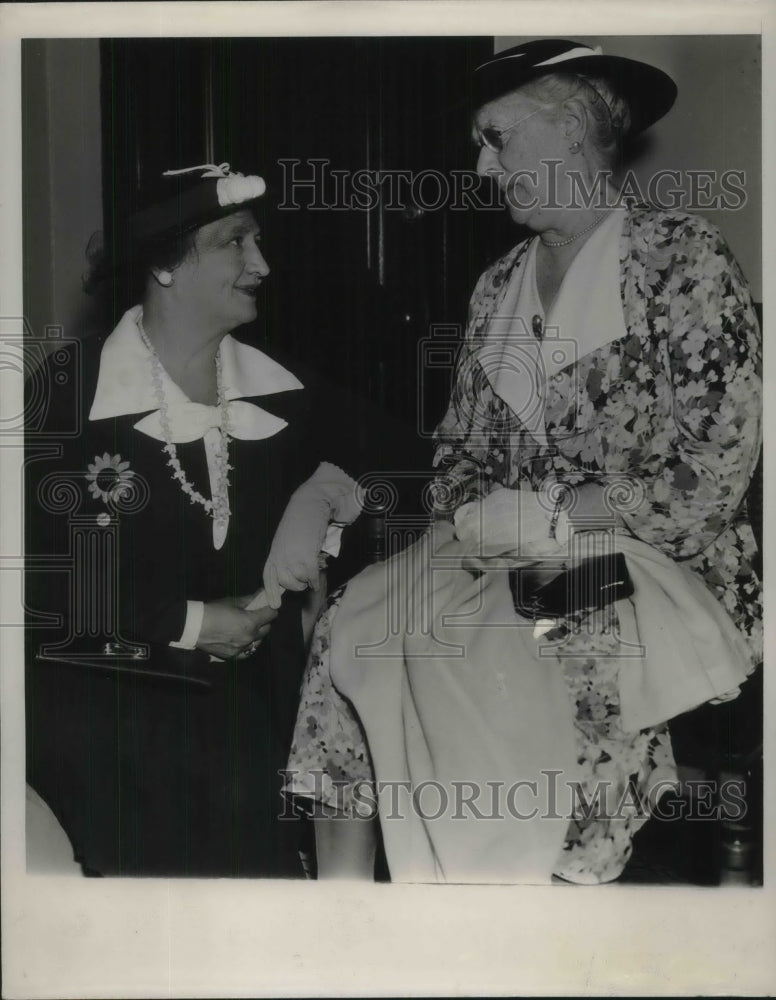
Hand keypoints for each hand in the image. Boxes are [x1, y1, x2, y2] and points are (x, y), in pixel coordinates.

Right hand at [196, 596, 277, 659]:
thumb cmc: (213, 611)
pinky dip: (248, 645)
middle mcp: (249, 637)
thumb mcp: (232, 602)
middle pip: (267, 629)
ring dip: (257, 634)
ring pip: (258, 641)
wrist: (194, 627)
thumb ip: (250, 599)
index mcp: (250, 622)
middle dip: (264, 621)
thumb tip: (262, 593)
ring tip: (248, 628)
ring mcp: (242, 648)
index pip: (272, 615)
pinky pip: (248, 652)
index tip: (268, 606)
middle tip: (257, 615)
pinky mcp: (234, 656)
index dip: (271, 608)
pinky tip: (243, 640)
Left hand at [263, 463, 361, 609]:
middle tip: (305, 580)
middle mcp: (279, 557)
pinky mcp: (305, 558)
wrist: (311, 503)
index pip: (268, 577)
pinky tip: (318, 576)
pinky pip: (311, 577)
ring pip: (299, 582)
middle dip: (296, 585)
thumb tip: (295, 574)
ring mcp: (291, 559)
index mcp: (273, 552)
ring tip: (313, 570)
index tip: (275, 606)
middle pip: (285, 584)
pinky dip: (316, 580)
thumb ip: (287, 555)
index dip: (271, 593)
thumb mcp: (287, 540)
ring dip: (307, 580)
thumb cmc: (301, 519)